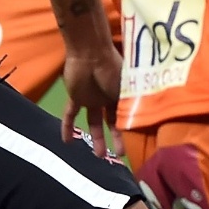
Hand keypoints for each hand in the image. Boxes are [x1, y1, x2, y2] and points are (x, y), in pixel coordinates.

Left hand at [61, 43, 123, 158]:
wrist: (91, 53)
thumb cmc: (112, 68)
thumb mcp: (126, 89)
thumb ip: (130, 105)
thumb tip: (140, 123)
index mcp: (121, 95)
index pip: (125, 116)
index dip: (129, 129)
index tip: (134, 142)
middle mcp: (107, 99)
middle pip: (111, 123)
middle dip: (116, 138)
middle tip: (120, 155)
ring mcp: (91, 99)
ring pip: (93, 123)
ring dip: (97, 139)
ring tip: (100, 156)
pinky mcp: (76, 98)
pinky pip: (70, 115)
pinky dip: (67, 128)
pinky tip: (67, 142)